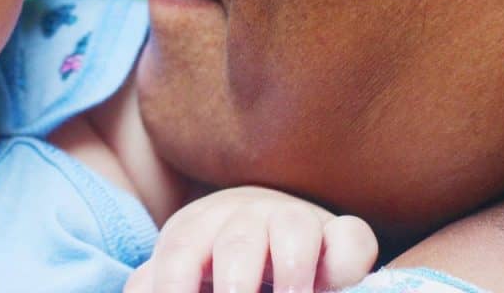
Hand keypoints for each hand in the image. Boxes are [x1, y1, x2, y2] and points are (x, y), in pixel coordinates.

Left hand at [124, 185, 377, 292]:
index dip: (174, 285)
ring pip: (295, 228)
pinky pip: (351, 236)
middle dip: (235, 283)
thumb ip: (152, 284)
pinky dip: (346, 259)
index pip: (179, 254)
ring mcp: (294, 218)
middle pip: (236, 244)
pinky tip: (337, 285)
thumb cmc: (210, 258)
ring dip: (292, 270)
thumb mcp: (177, 268)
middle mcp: (244, 217)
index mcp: (197, 227)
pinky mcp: (339, 232)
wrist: (261, 217)